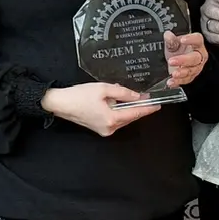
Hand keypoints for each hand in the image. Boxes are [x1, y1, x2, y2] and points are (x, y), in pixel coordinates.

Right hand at [42, 83, 161, 136]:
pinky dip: (120, 112)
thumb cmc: (79, 95)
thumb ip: (123, 93)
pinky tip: (120, 103)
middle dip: (139, 108)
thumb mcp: (103, 89)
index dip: (148, 108)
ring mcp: (105, 130)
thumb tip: (138, 96)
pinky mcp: (100, 129)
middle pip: (131, 117)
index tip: (158, 104)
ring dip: (129, 110)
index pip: (136, 113)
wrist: (61, 103)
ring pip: (123, 119)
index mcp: (112, 119)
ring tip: (134, 98)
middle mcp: (110, 128)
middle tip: (147, 98)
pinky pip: (115, 120)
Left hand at [165, 31, 207, 86]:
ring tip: (173, 74)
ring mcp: (196, 67)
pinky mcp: (191, 76)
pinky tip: (171, 82)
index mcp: (197, 44)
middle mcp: (199, 56)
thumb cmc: (179, 49)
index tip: (182, 40)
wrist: (177, 59)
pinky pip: (186, 80)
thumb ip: (171, 40)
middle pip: (195, 58)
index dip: (191, 39)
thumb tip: (168, 35)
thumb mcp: (174, 43)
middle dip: (183, 60)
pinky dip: (178, 82)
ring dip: (182, 73)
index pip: (197, 39)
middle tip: (172, 61)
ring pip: (191, 71)